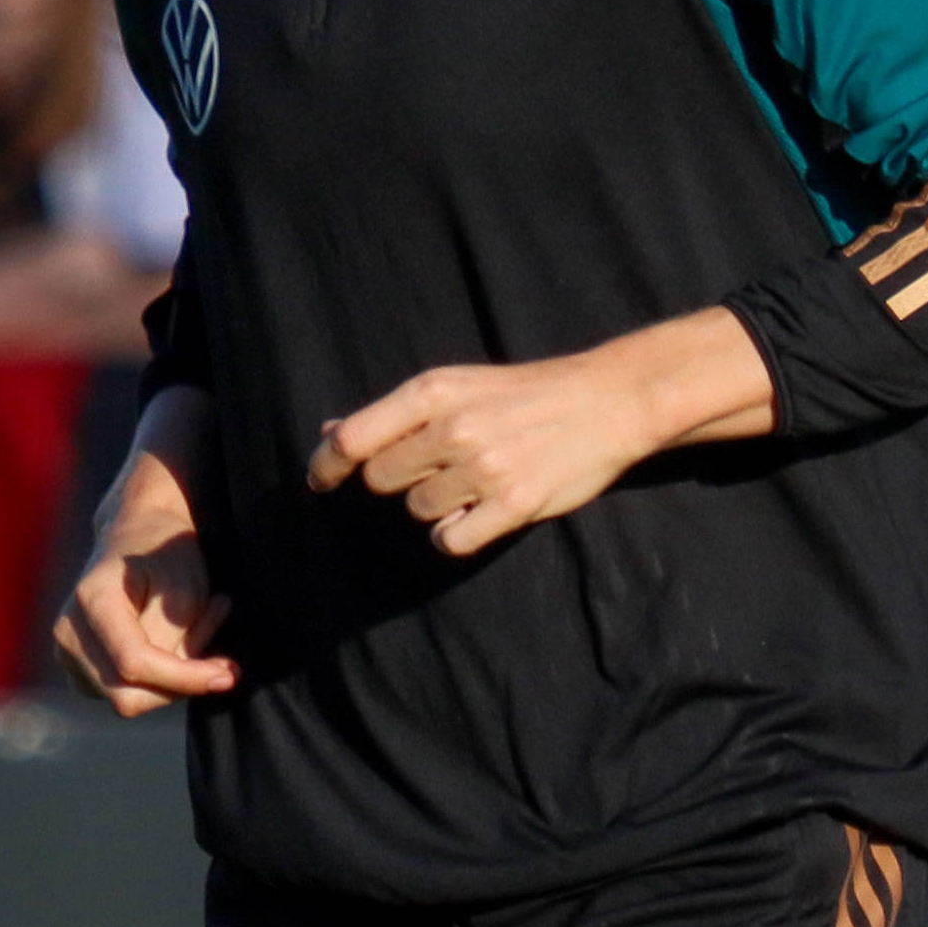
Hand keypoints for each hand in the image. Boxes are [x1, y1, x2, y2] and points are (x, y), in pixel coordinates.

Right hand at [49, 429, 235, 711]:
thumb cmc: (165, 554)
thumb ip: (177, 641)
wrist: (138, 535)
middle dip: (178, 682)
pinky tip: (178, 645)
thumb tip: (185, 684)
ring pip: (130, 701)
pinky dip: (162, 680)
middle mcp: (68, 632)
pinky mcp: (81, 673)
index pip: (134, 663)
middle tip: (220, 653)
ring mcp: (68, 656)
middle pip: (127, 697)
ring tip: (201, 629)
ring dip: (174, 678)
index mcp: (91, 600)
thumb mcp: (184, 588)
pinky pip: (128, 696)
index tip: (228, 675)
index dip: (184, 677)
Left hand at [310, 313, 762, 555]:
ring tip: (475, 481)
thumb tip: (329, 433)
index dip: (326, 466)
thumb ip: (394, 414)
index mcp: (433, 393)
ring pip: (418, 511)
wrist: (608, 401)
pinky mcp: (515, 505)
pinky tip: (481, 512)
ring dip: (437, 505)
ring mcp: (484, 469)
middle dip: (399, 481)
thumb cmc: (523, 394)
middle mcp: (453, 429)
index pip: (352, 440)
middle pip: (381, 481)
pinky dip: (458, 533)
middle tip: (438, 468)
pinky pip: (452, 540)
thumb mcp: (456, 386)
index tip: (319, 483)